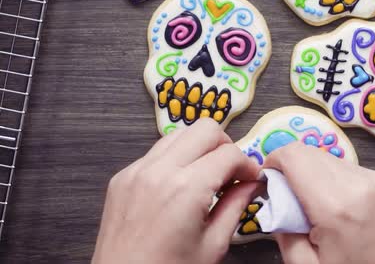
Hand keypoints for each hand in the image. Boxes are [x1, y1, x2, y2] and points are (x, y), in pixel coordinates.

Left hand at [92, 119, 261, 263]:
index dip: (248, 164)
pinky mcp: (122, 177)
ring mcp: (136, 171)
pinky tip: (182, 183)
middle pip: (205, 129)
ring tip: (208, 176)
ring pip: (179, 133)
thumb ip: (236, 207)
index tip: (251, 178)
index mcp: (185, 189)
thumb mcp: (213, 245)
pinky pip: (156, 152)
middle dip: (225, 146)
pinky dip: (176, 159)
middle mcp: (158, 172)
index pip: (229, 153)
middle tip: (232, 172)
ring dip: (200, 148)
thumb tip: (251, 185)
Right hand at [265, 142, 374, 263]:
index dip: (273, 163)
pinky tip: (336, 206)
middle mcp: (359, 184)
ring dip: (312, 174)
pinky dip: (333, 180)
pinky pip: (347, 167)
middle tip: (289, 200)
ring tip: (315, 207)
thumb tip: (274, 199)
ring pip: (327, 158)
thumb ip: (282, 228)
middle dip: (291, 170)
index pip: (293, 156)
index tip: (268, 180)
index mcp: (335, 206)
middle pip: (308, 152)